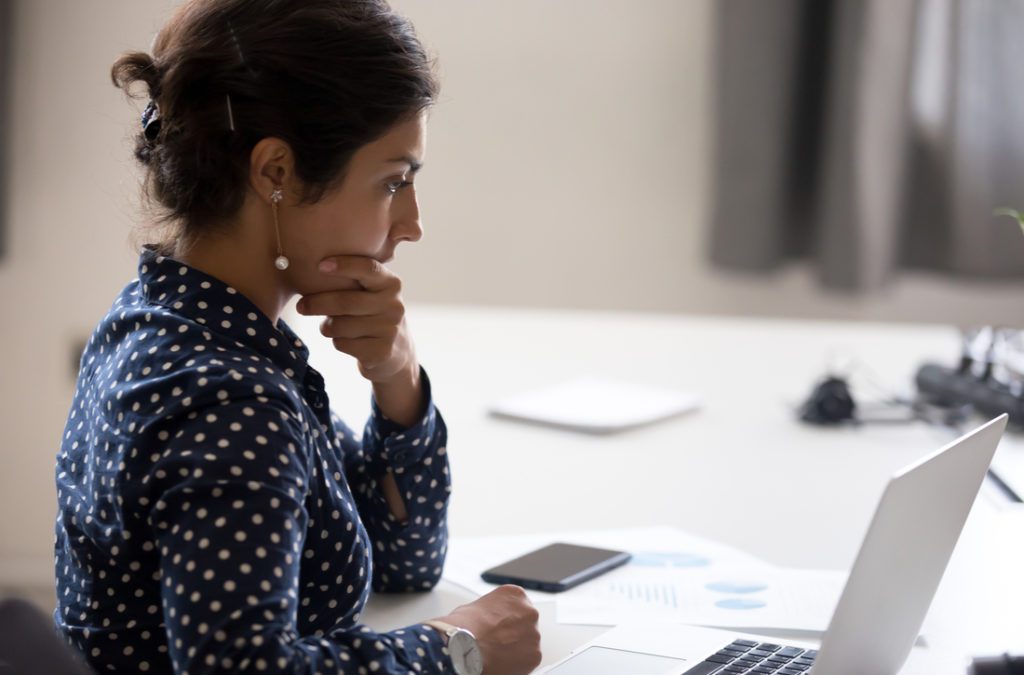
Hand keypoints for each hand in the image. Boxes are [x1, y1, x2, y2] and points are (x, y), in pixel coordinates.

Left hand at [296, 256, 416, 385]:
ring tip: (332, 326)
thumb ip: (352, 281)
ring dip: (327, 327)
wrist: (396, 350)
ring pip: (340, 325)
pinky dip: (337, 342)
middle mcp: (394, 305)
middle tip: (301, 306)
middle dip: (317, 303)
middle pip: (345, 302)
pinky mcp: (381, 351)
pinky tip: (347, 340)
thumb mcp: (371, 293)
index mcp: (391, 284)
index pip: (368, 268)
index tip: (320, 265)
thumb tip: (310, 272)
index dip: (344, 265)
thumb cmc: (371, 313)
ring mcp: (389, 330)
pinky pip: (343, 344)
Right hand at [436, 585, 541, 674]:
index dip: (505, 617)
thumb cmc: (464, 626)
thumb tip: (484, 619)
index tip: (498, 625)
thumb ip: (489, 610)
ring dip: (516, 647)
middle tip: (497, 641)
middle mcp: (530, 612)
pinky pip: (528, 660)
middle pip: (525, 623)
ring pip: (528, 642)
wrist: (464, 647)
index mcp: (515, 595)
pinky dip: (518, 663)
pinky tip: (501, 662)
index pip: (516, 605)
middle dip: (514, 632)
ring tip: (496, 653)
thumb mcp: (473, 607)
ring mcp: (534, 634)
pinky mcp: (535, 655)